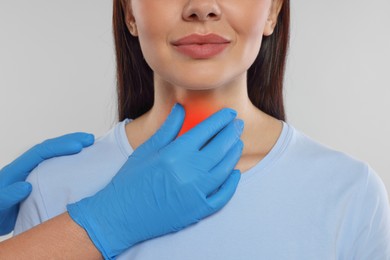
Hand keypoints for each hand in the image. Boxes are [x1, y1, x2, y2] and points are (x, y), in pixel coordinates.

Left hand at [0, 133, 93, 234]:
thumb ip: (6, 197)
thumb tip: (24, 186)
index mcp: (17, 170)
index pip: (40, 152)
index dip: (59, 147)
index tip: (78, 146)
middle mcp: (26, 167)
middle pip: (50, 148)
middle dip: (70, 140)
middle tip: (90, 139)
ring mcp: (34, 172)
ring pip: (54, 155)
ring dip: (71, 147)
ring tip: (90, 144)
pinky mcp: (40, 180)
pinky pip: (57, 166)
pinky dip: (70, 160)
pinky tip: (82, 161)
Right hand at [67, 103, 243, 258]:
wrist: (120, 215)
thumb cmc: (130, 180)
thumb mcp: (147, 150)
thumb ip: (168, 128)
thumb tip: (181, 108)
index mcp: (175, 154)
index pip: (205, 130)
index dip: (221, 119)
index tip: (229, 112)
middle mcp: (189, 172)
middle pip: (220, 147)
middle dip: (232, 132)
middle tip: (238, 124)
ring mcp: (196, 193)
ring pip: (225, 169)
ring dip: (234, 154)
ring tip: (237, 143)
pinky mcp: (198, 211)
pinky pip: (223, 196)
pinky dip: (231, 184)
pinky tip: (233, 173)